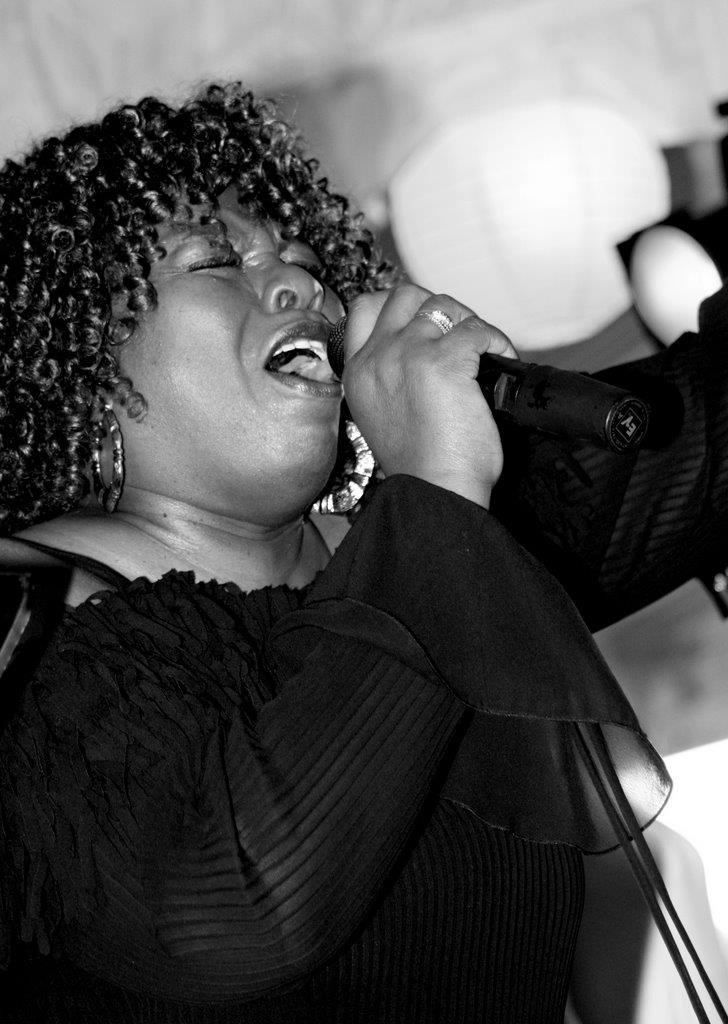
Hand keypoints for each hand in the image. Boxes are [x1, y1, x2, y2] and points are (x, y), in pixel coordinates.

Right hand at [340, 285, 517, 508]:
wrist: (434, 491)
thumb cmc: (418, 467)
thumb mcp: (382, 416)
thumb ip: (390, 381)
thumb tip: (422, 355)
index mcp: (358, 373)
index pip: (363, 309)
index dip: (396, 306)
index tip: (421, 321)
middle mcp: (377, 357)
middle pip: (404, 295)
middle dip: (435, 306)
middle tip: (457, 332)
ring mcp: (408, 354)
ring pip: (443, 305)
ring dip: (468, 321)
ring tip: (483, 349)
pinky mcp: (444, 361)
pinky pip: (477, 329)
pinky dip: (496, 341)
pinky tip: (501, 360)